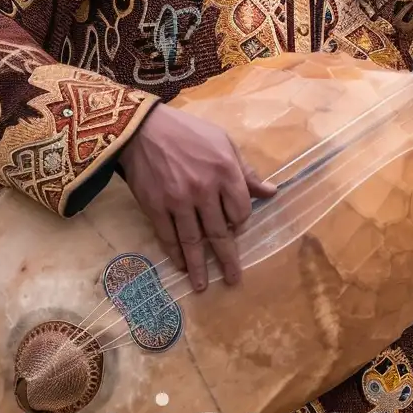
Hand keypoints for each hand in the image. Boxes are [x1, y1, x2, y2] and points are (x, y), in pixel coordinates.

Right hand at [117, 103, 276, 293]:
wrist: (141, 126)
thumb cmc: (187, 132)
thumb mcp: (222, 142)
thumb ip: (246, 171)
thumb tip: (271, 193)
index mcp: (225, 171)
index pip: (241, 212)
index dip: (241, 224)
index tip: (236, 230)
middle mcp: (204, 189)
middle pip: (220, 233)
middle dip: (227, 260)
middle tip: (232, 280)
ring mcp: (178, 200)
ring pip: (193, 241)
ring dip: (199, 266)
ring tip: (202, 286)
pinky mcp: (156, 206)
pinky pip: (168, 236)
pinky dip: (175, 254)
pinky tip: (180, 265)